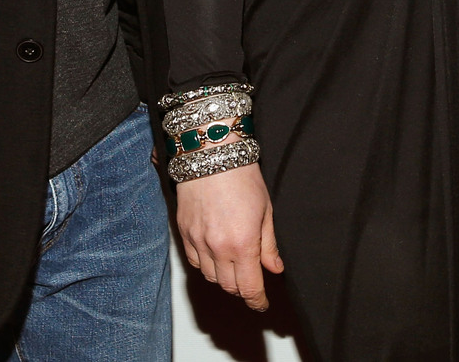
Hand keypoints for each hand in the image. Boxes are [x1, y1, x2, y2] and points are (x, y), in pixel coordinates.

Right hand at [175, 163, 282, 310]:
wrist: (211, 154)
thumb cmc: (242, 176)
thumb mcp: (266, 210)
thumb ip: (269, 245)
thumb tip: (275, 268)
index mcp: (242, 244)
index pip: (249, 288)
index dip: (257, 301)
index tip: (262, 303)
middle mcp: (217, 248)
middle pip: (229, 287)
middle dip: (243, 290)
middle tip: (252, 284)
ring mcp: (198, 241)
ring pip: (211, 277)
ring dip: (225, 279)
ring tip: (235, 268)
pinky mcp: (184, 233)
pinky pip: (195, 262)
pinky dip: (207, 266)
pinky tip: (216, 256)